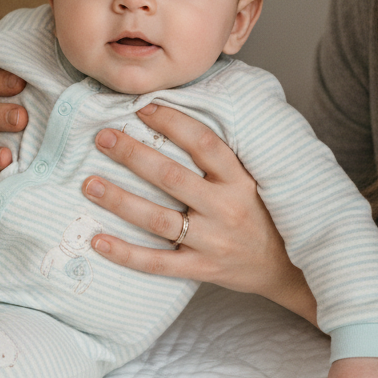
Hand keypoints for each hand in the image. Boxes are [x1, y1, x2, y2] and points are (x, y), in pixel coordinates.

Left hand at [80, 103, 316, 321]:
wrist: (287, 268)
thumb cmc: (261, 215)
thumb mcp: (252, 180)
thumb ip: (219, 157)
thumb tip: (174, 116)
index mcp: (240, 180)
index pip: (204, 143)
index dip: (172, 122)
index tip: (142, 108)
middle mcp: (226, 208)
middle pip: (172, 178)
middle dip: (133, 155)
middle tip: (103, 138)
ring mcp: (212, 241)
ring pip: (158, 219)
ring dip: (120, 200)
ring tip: (90, 184)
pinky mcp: (201, 269)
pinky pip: (157, 263)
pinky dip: (125, 253)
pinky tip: (97, 241)